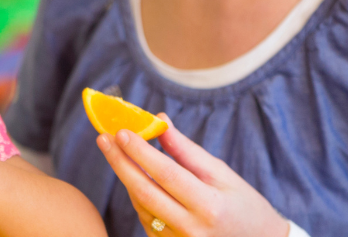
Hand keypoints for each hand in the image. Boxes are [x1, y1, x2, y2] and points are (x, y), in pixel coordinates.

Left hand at [97, 114, 288, 236]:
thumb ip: (188, 151)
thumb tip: (160, 122)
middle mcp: (192, 229)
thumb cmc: (244, 205)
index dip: (141, 152)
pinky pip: (146, 220)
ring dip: (126, 178)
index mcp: (209, 206)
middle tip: (103, 138)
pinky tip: (133, 178)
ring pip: (141, 206)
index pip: (167, 174)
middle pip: (144, 192)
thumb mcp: (223, 174)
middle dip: (120, 163)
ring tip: (117, 153)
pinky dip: (137, 197)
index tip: (122, 131)